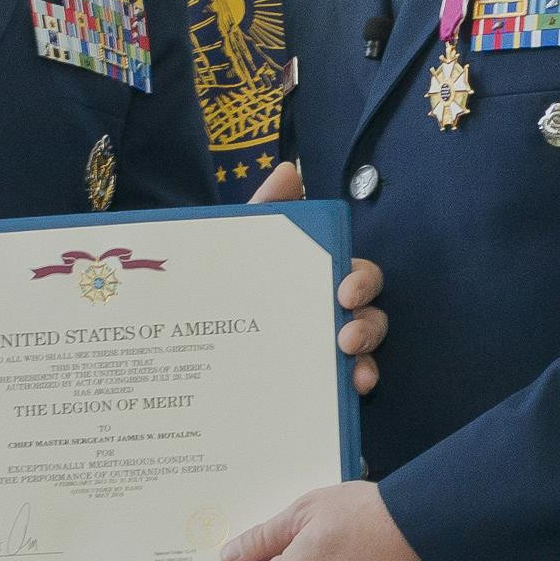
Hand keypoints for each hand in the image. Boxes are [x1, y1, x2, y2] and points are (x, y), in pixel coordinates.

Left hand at [249, 159, 388, 394]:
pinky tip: (353, 390)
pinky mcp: (319, 384)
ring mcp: (328, 351)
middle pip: (370, 316)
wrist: (190, 341)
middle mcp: (332, 314)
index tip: (344, 292)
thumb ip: (262, 210)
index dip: (362, 282)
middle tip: (345, 336)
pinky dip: (358, 386)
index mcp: (320, 280)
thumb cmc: (229, 283)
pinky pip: (350, 386)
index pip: (358, 276)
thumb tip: (288, 170)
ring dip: (367, 358)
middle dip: (367, 324)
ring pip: (366, 353)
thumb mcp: (239, 247)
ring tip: (352, 368)